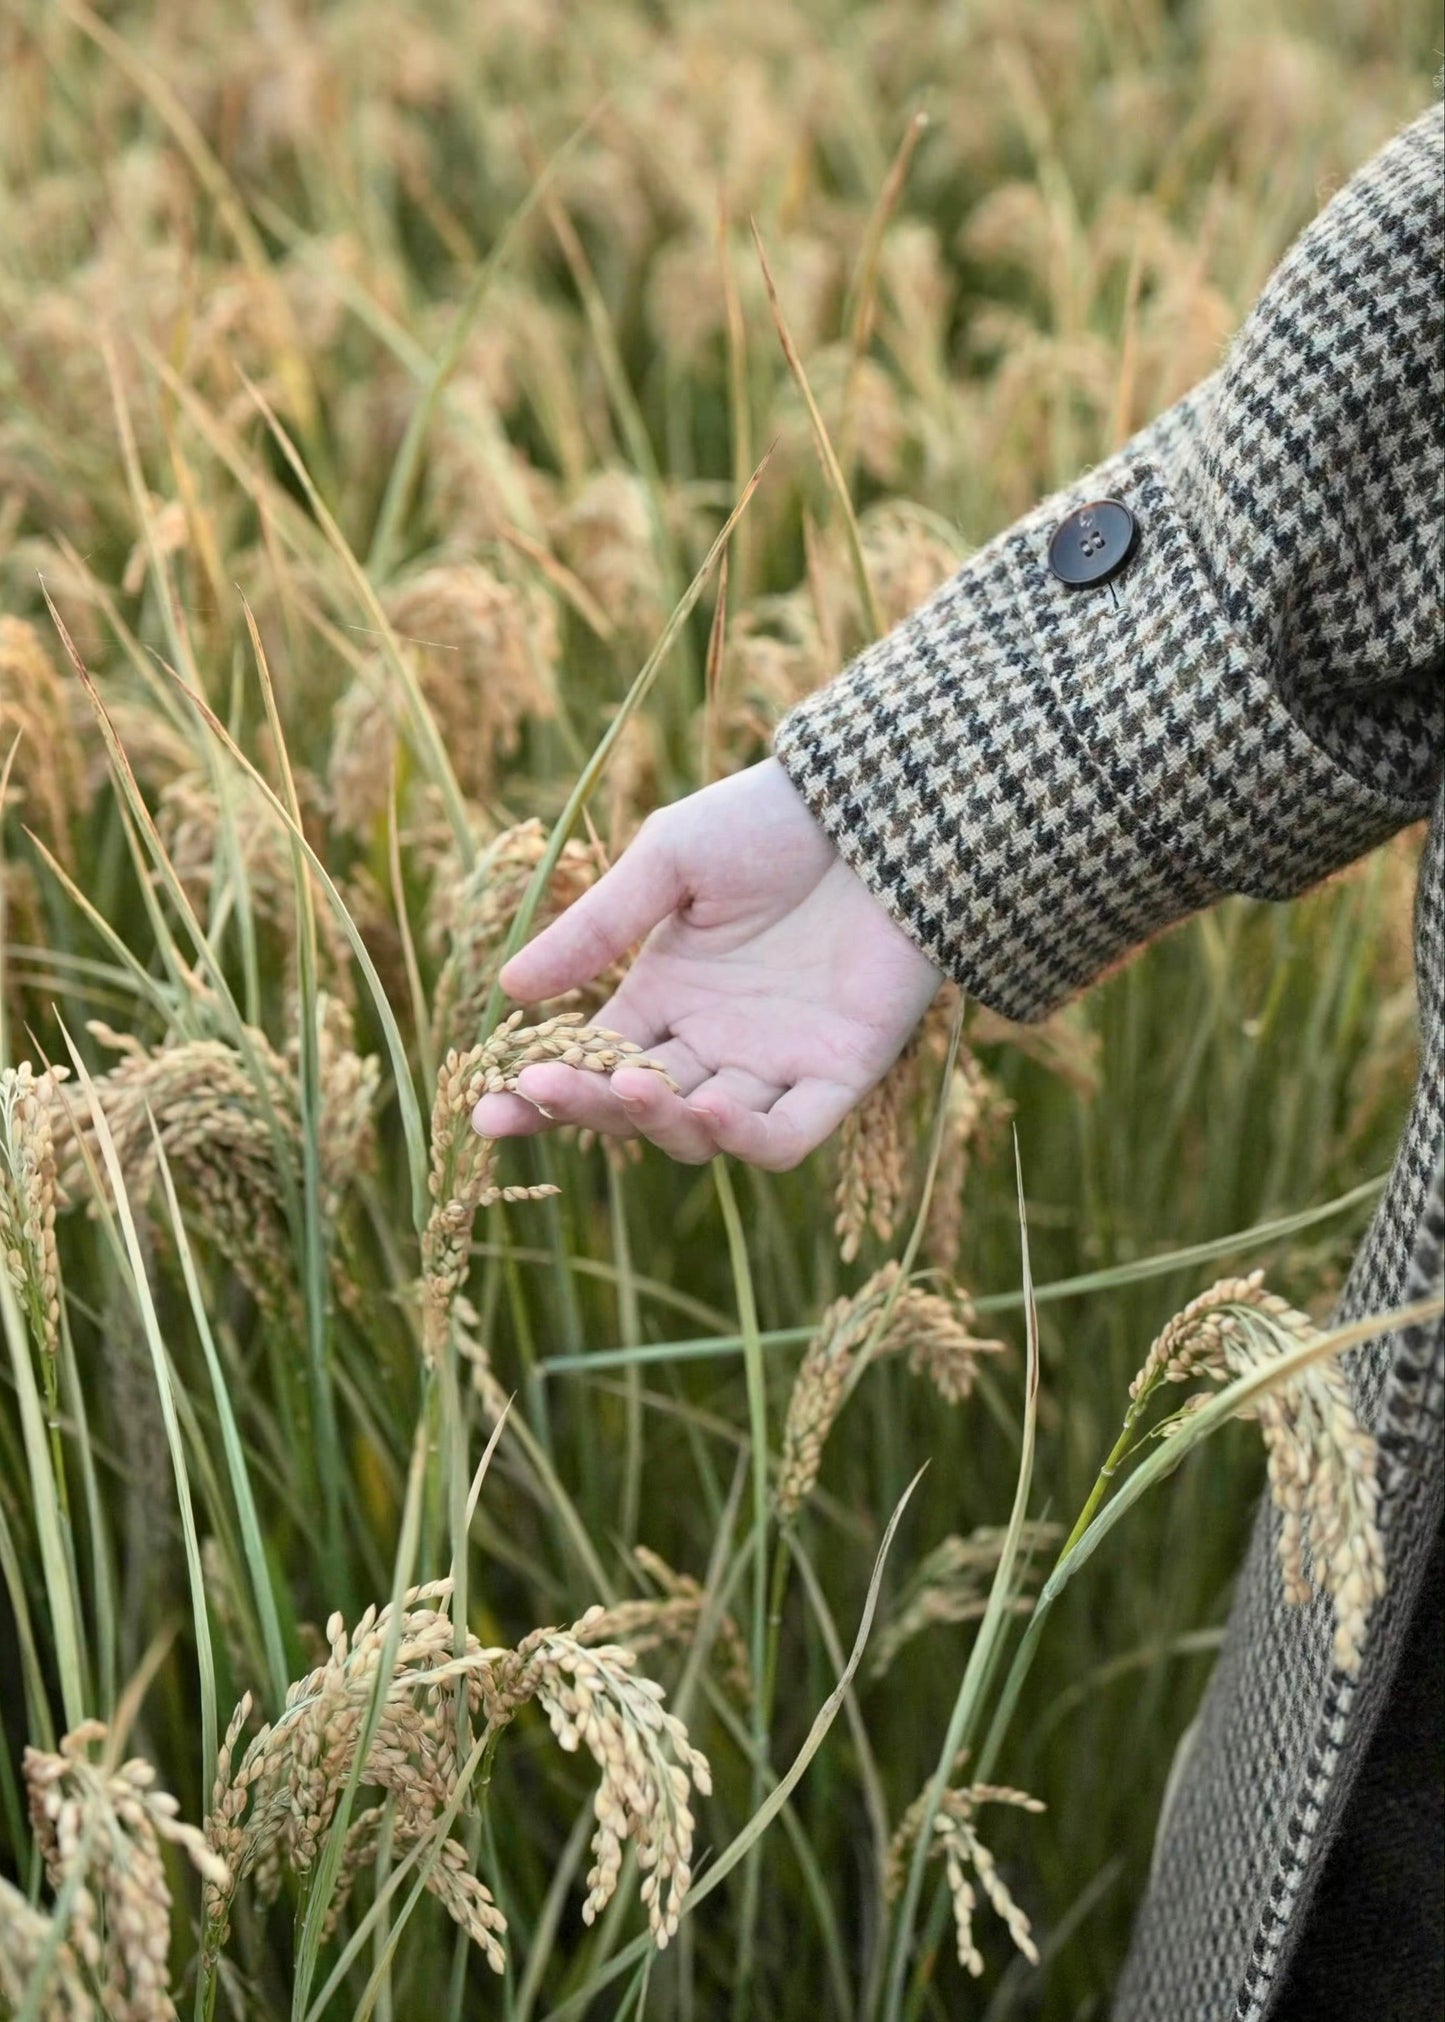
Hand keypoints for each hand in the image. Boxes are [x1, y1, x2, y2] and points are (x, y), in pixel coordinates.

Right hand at [471, 759, 940, 1167]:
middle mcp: (714, 1041)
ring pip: (702, 1133)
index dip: (539, 1093)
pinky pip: (786, 1135)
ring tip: (629, 1082)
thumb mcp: (669, 862)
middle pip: (636, 1107)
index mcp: (666, 994)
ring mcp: (775, 1063)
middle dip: (582, 1108)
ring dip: (659, 1121)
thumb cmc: (772, 821)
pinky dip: (746, 1137)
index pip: (591, 1063)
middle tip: (536, 1093)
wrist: (881, 808)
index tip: (483, 1107)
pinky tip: (711, 1106)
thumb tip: (510, 989)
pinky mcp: (840, 1073)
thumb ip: (597, 928)